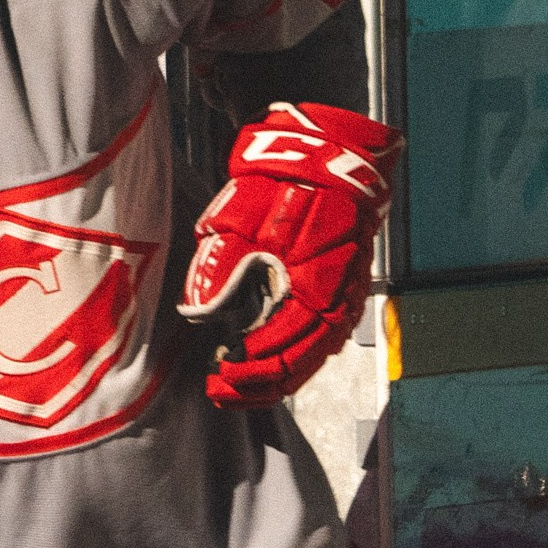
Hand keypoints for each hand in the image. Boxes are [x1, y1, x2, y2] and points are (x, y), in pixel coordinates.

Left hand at [180, 104, 399, 407]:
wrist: (329, 155)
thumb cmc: (286, 182)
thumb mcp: (241, 219)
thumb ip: (221, 268)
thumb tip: (202, 311)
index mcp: (313, 286)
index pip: (282, 350)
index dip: (248, 371)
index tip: (218, 375)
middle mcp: (337, 301)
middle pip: (299, 365)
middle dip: (258, 385)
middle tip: (222, 392)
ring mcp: (345, 299)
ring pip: (312, 359)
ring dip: (276, 378)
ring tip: (241, 387)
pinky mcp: (343, 292)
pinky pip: (321, 341)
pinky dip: (294, 358)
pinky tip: (268, 363)